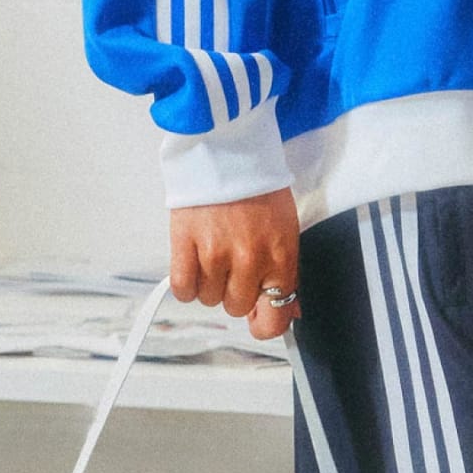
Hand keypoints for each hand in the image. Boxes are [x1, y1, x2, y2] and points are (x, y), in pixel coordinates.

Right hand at [168, 191, 300, 340]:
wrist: (228, 149)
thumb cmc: (258, 186)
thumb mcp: (286, 230)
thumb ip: (285, 273)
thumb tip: (289, 310)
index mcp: (280, 256)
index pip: (275, 318)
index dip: (263, 323)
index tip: (257, 318)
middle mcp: (250, 260)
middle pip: (236, 308)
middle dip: (234, 291)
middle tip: (233, 266)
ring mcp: (216, 253)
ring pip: (209, 299)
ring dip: (210, 283)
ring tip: (214, 254)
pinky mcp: (186, 244)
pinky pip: (183, 288)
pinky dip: (186, 282)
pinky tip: (194, 264)